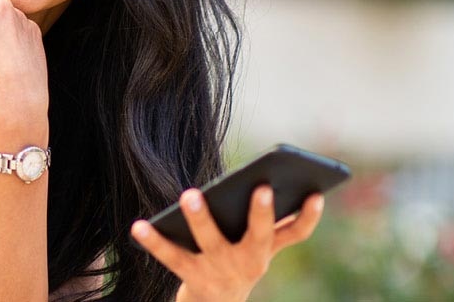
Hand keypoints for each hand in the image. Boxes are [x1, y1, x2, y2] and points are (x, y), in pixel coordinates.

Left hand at [130, 186, 324, 301]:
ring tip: (190, 194)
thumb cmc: (236, 260)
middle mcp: (249, 261)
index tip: (316, 194)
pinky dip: (153, 241)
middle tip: (262, 187)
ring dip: (201, 218)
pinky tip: (137, 225)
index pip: (296, 233)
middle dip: (262, 213)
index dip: (309, 216)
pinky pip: (170, 255)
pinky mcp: (191, 275)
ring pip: (211, 241)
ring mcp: (220, 268)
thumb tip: (270, 178)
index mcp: (266, 250)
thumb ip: (266, 219)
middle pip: (258, 235)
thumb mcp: (256, 244)